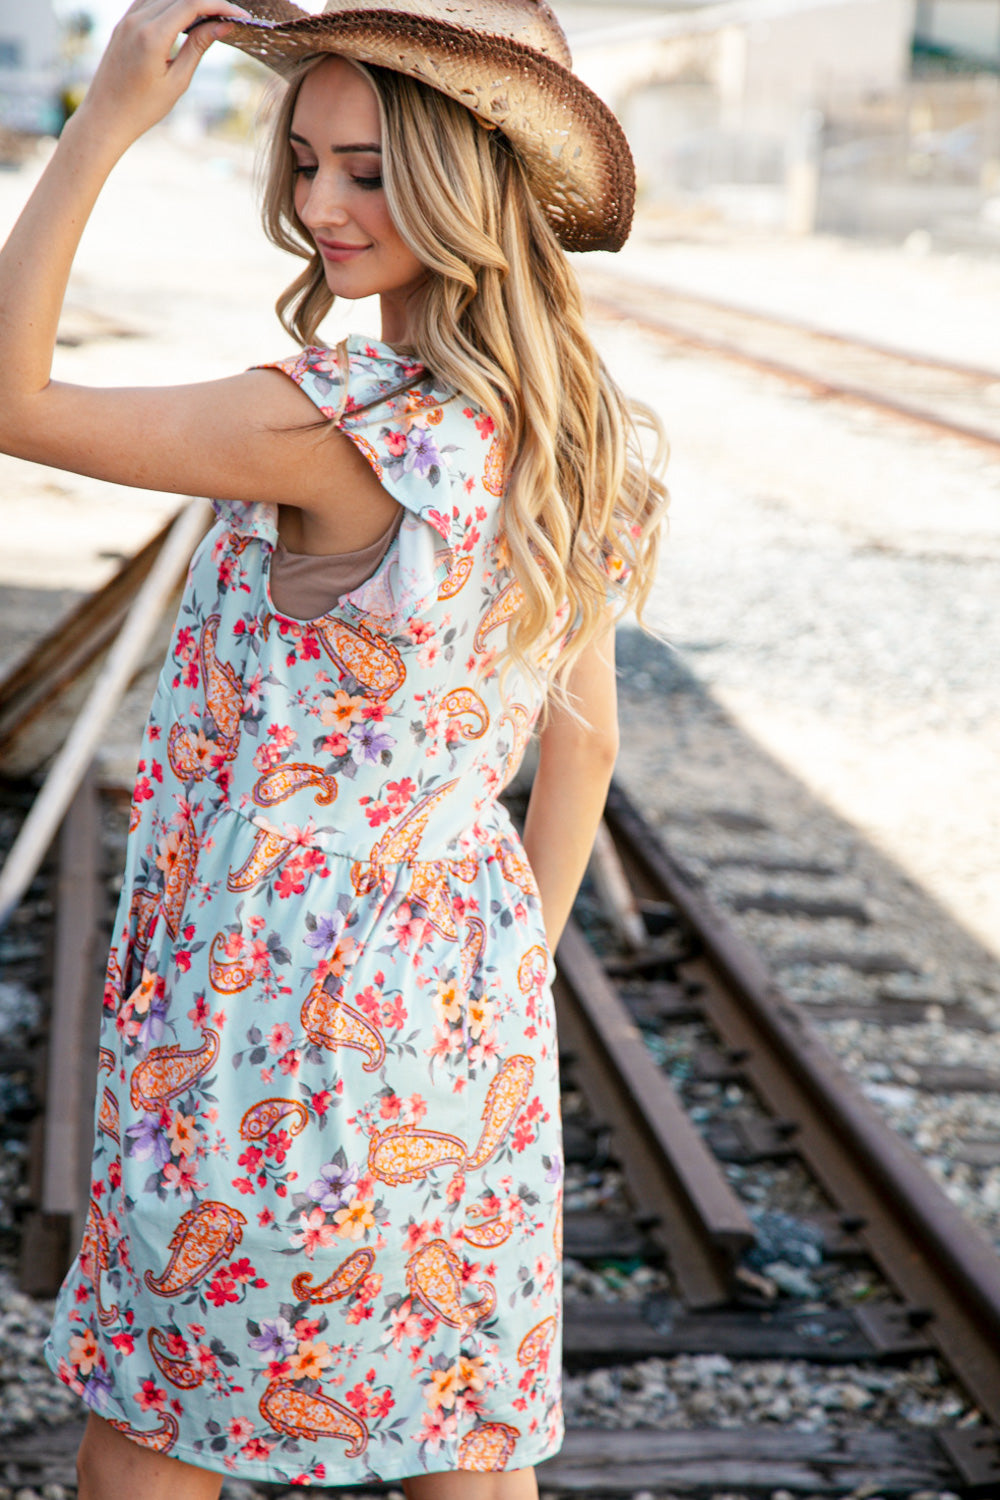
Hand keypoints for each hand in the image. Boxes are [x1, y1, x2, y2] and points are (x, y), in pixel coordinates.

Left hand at [72, 0, 250, 151]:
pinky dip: (171, 4)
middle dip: (208, 2)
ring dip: (189, 1)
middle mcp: (137, 20)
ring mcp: (127, 19)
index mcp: (152, 36)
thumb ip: (198, 47)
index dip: (219, 5)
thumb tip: (222, 25)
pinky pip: (150, 1)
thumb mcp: (177, 81)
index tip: (240, 15)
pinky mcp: (123, 23)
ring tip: (210, 18)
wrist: (105, 116)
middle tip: (230, 17)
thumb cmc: (143, 108)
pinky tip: (185, 17)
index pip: (192, 4)